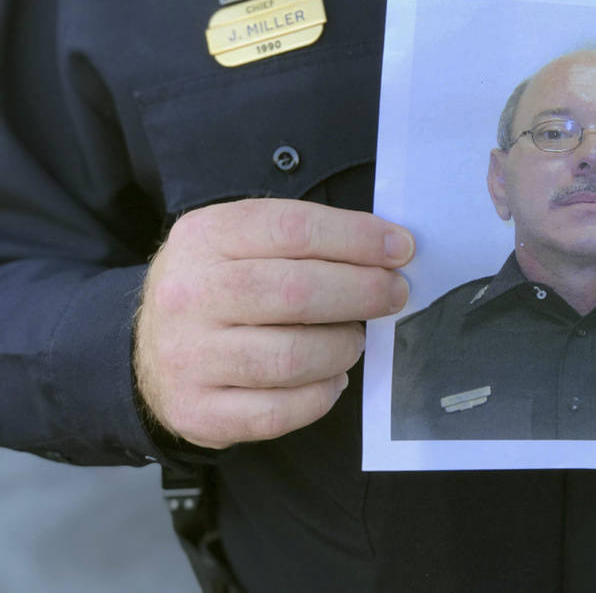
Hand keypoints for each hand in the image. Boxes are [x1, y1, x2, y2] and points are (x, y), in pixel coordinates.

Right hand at [134, 199, 413, 448]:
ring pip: (292, 357)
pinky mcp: (197, 411)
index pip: (294, 229)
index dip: (357, 238)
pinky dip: (320, 395)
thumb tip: (389, 250)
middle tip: (394, 294)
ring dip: (343, 347)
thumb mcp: (242, 240)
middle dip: (363, 292)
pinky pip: (278, 411)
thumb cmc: (220, 287)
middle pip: (298, 293)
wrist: (149, 349)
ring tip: (353, 339)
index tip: (400, 248)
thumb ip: (306, 238)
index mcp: (205, 237)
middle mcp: (189, 295)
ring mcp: (188, 357)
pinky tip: (330, 378)